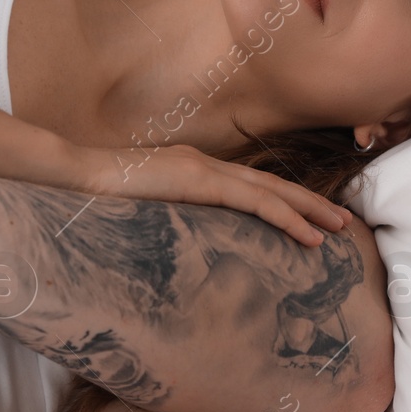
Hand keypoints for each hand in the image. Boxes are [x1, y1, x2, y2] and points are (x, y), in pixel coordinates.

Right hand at [77, 143, 350, 246]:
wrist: (68, 178)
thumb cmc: (93, 201)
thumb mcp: (138, 212)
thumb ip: (161, 220)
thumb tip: (174, 248)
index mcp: (191, 170)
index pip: (247, 186)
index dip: (283, 200)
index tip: (309, 217)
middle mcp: (204, 163)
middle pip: (270, 184)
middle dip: (310, 202)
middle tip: (342, 221)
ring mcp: (203, 169)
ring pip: (272, 191)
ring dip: (310, 210)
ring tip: (339, 228)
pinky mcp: (199, 181)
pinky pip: (254, 203)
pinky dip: (286, 219)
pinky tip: (309, 236)